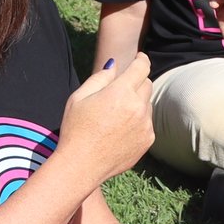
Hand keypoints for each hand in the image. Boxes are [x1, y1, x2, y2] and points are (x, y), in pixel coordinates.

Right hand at [59, 54, 153, 182]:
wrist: (81, 165)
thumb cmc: (75, 129)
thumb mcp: (79, 97)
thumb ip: (100, 77)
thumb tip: (116, 65)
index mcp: (121, 92)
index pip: (142, 67)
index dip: (142, 59)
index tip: (140, 57)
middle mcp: (138, 107)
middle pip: (147, 84)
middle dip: (136, 81)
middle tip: (120, 90)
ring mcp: (145, 125)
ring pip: (147, 104)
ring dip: (137, 102)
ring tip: (115, 116)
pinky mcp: (147, 140)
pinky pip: (147, 123)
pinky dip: (138, 121)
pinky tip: (119, 130)